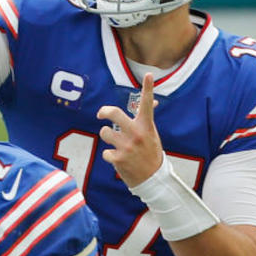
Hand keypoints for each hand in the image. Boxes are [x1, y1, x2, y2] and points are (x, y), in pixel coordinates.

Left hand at [97, 73, 163, 187]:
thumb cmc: (151, 153)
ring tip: (116, 144)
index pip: (147, 104)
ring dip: (107, 137)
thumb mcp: (152, 134)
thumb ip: (146, 118)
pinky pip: (105, 152)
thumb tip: (154, 100)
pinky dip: (109, 156)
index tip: (149, 75)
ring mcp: (127, 146)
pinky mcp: (118, 159)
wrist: (154, 180)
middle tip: (101, 114)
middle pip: (113, 113)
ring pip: (105, 132)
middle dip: (103, 112)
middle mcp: (137, 133)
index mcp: (146, 126)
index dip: (148, 88)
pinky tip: (118, 160)